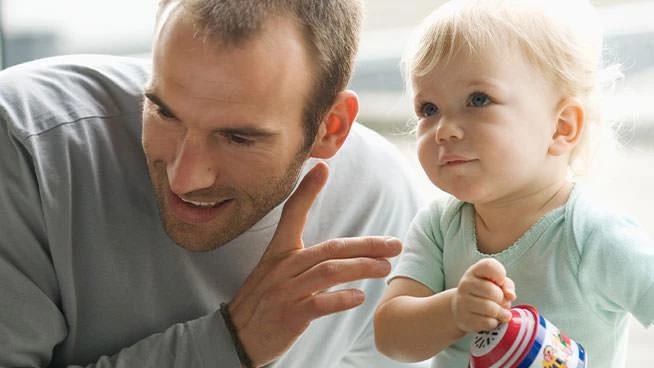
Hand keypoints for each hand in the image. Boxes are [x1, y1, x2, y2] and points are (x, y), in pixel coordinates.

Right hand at [227, 162, 401, 366]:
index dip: (306, 190)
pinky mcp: (289, 315)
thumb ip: (302, 259)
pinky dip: (342, 298)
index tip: (322, 168)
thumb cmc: (262, 302)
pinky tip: (359, 297)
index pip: (293, 214)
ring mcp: (285, 291)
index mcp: (279, 253)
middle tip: (394, 245)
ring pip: (329, 271)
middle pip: (330, 248)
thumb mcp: (274, 271)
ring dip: (361, 268)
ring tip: (384, 268)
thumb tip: (338, 252)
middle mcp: (282, 267)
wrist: (235, 336)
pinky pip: (319, 303)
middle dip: (366, 244)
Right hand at [451, 258, 516, 332]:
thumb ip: (507, 284)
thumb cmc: (483, 293)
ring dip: (501, 313)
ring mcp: (463, 302)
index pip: (489, 266)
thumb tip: (511, 295)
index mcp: (475, 271)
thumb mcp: (495, 283)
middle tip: (502, 302)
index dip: (500, 274)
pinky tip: (491, 319)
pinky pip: (487, 322)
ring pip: (490, 309)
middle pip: (492, 291)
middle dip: (503, 299)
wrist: (460, 308)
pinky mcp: (464, 318)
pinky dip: (494, 322)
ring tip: (500, 313)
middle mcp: (466, 284)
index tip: (500, 282)